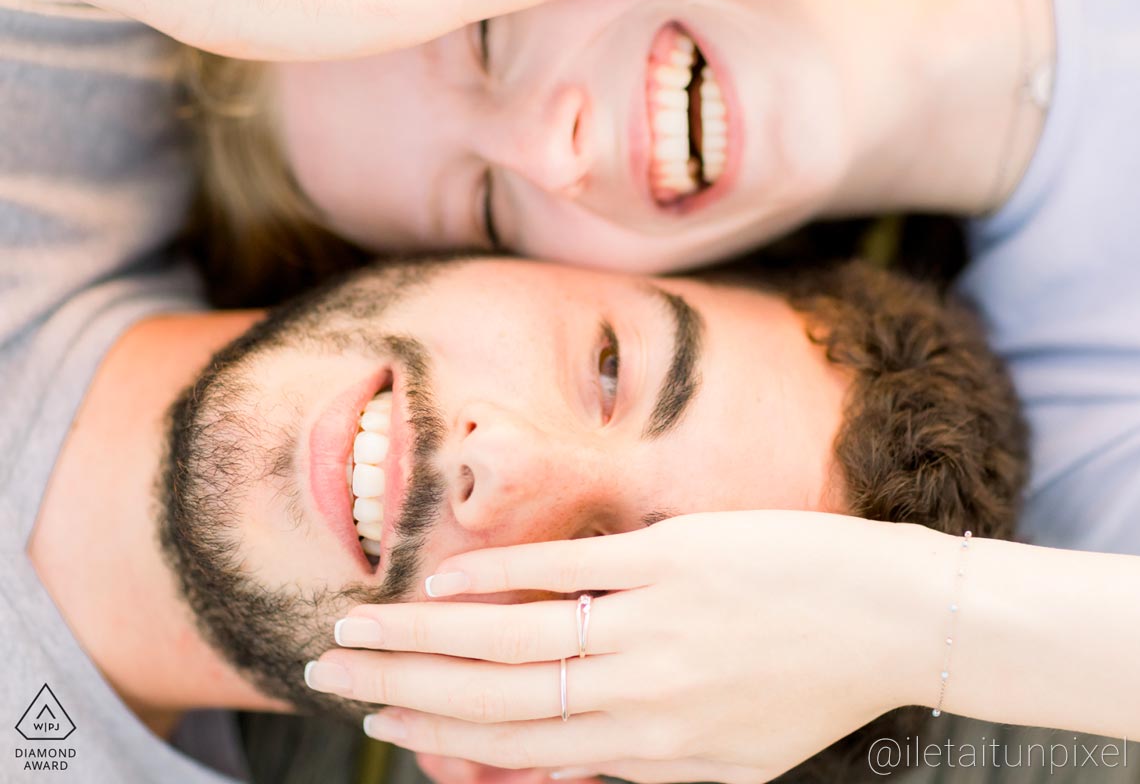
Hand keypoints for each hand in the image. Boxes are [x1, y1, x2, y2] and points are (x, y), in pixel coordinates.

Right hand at [314, 513, 948, 783]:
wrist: (897, 623)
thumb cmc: (811, 689)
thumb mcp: (728, 759)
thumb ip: (640, 761)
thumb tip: (559, 760)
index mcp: (647, 748)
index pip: (514, 747)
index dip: (434, 732)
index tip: (374, 720)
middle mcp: (636, 694)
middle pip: (493, 695)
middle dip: (399, 685)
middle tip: (326, 670)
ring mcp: (652, 624)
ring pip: (513, 638)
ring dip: (422, 633)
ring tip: (356, 624)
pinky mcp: (674, 560)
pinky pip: (570, 573)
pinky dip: (500, 576)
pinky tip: (444, 578)